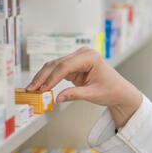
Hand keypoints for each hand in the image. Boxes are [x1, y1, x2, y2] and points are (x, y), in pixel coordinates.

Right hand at [26, 47, 142, 128]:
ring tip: (32, 88)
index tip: (42, 88)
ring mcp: (77, 58)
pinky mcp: (74, 65)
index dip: (51, 77)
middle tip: (32, 89)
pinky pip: (57, 70)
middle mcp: (83, 54)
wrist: (119, 91)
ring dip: (43, 77)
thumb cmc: (112, 90)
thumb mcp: (93, 94)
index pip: (65, 65)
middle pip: (57, 64)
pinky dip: (48, 78)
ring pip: (54, 66)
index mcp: (90, 56)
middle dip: (43, 77)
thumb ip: (75, 95)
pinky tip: (40, 86)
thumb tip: (57, 98)